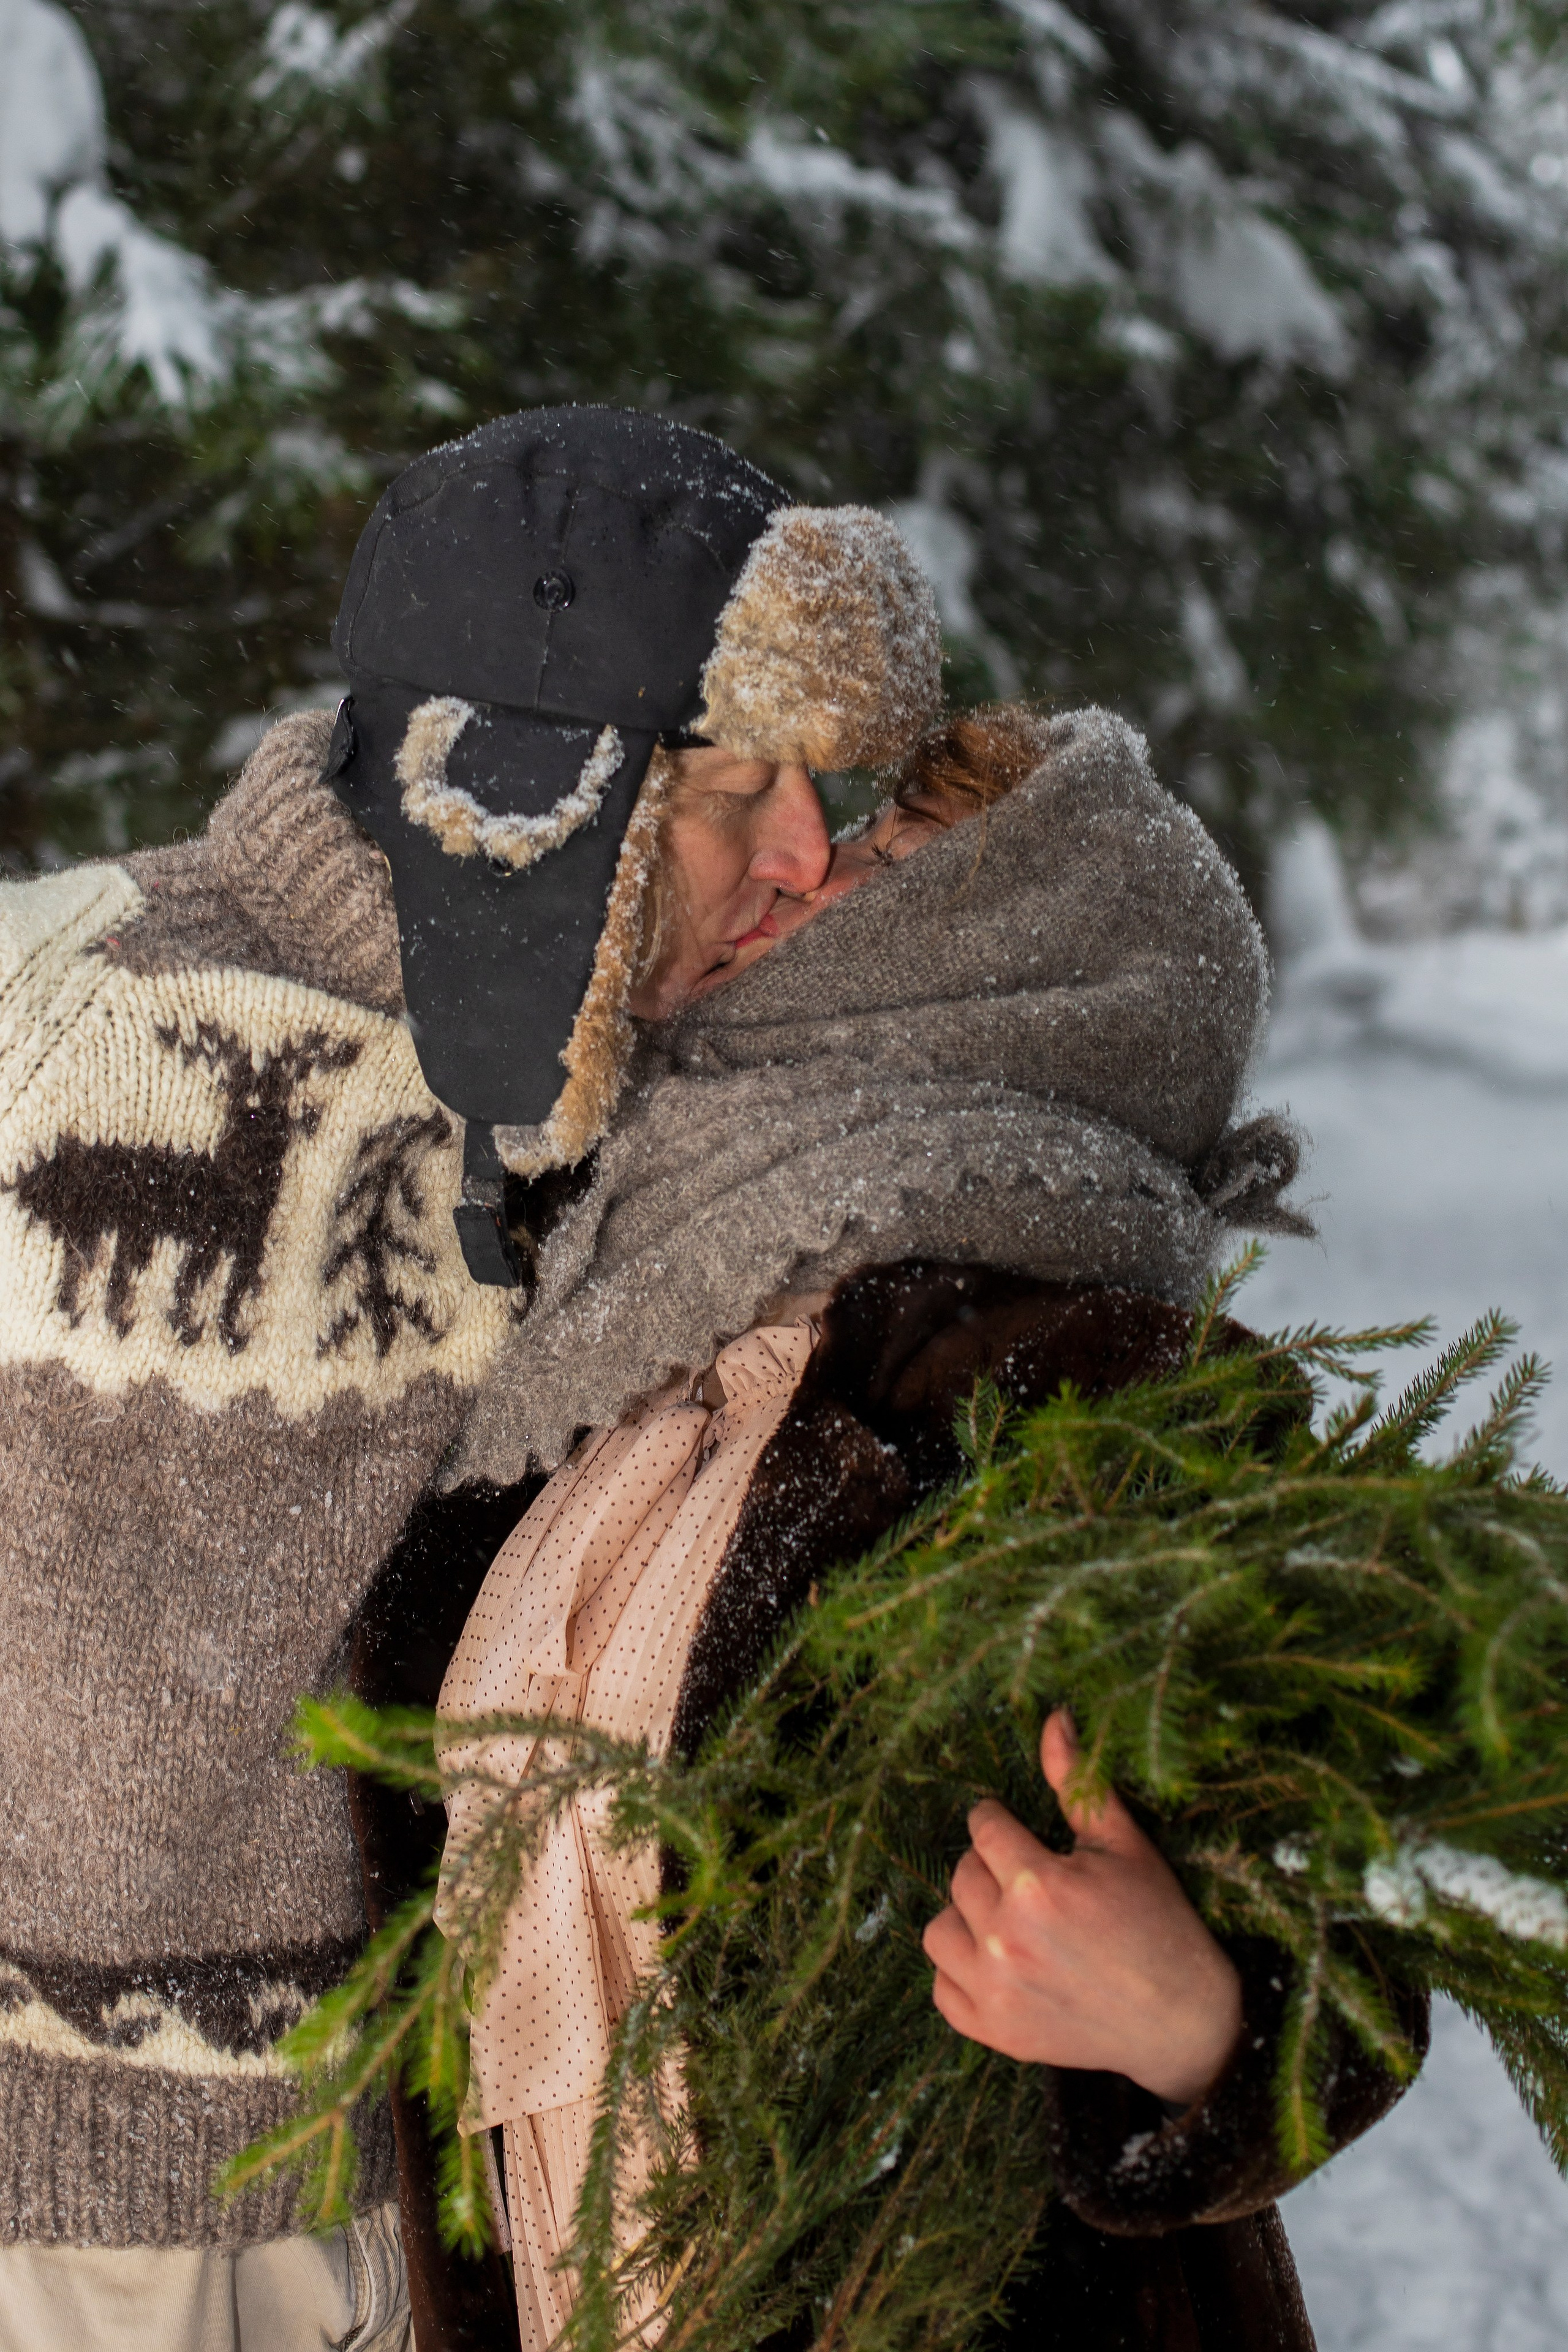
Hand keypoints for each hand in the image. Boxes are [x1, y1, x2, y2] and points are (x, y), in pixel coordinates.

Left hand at [921, 1710, 1242, 2108]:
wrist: (1183, 2018)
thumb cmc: (1158, 1922)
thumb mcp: (1123, 1844)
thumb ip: (1076, 1783)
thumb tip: (1053, 1717)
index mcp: (1038, 1884)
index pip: (983, 1826)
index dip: (1002, 1823)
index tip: (1018, 1832)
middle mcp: (1006, 1938)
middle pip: (962, 1874)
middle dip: (991, 1868)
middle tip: (1028, 1880)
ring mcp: (996, 1991)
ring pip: (939, 1929)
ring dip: (967, 1918)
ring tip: (1006, 1919)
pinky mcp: (995, 2033)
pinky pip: (942, 1990)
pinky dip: (960, 1974)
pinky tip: (997, 1963)